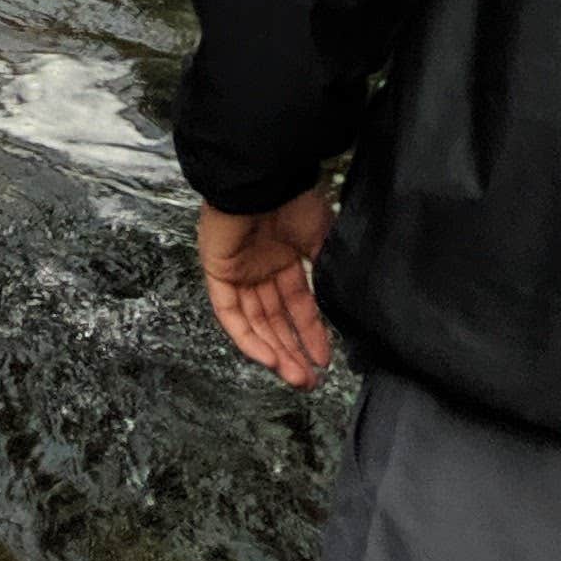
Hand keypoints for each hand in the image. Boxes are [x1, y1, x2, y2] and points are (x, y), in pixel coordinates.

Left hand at [197, 191, 336, 389]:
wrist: (263, 179)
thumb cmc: (293, 200)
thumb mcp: (321, 236)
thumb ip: (326, 268)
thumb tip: (343, 300)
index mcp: (283, 256)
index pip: (296, 304)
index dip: (310, 333)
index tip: (326, 359)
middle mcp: (259, 267)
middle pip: (274, 319)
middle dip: (292, 351)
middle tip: (310, 381)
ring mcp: (238, 270)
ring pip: (254, 322)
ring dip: (274, 351)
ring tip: (296, 378)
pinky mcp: (218, 271)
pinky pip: (230, 313)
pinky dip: (247, 338)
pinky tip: (269, 358)